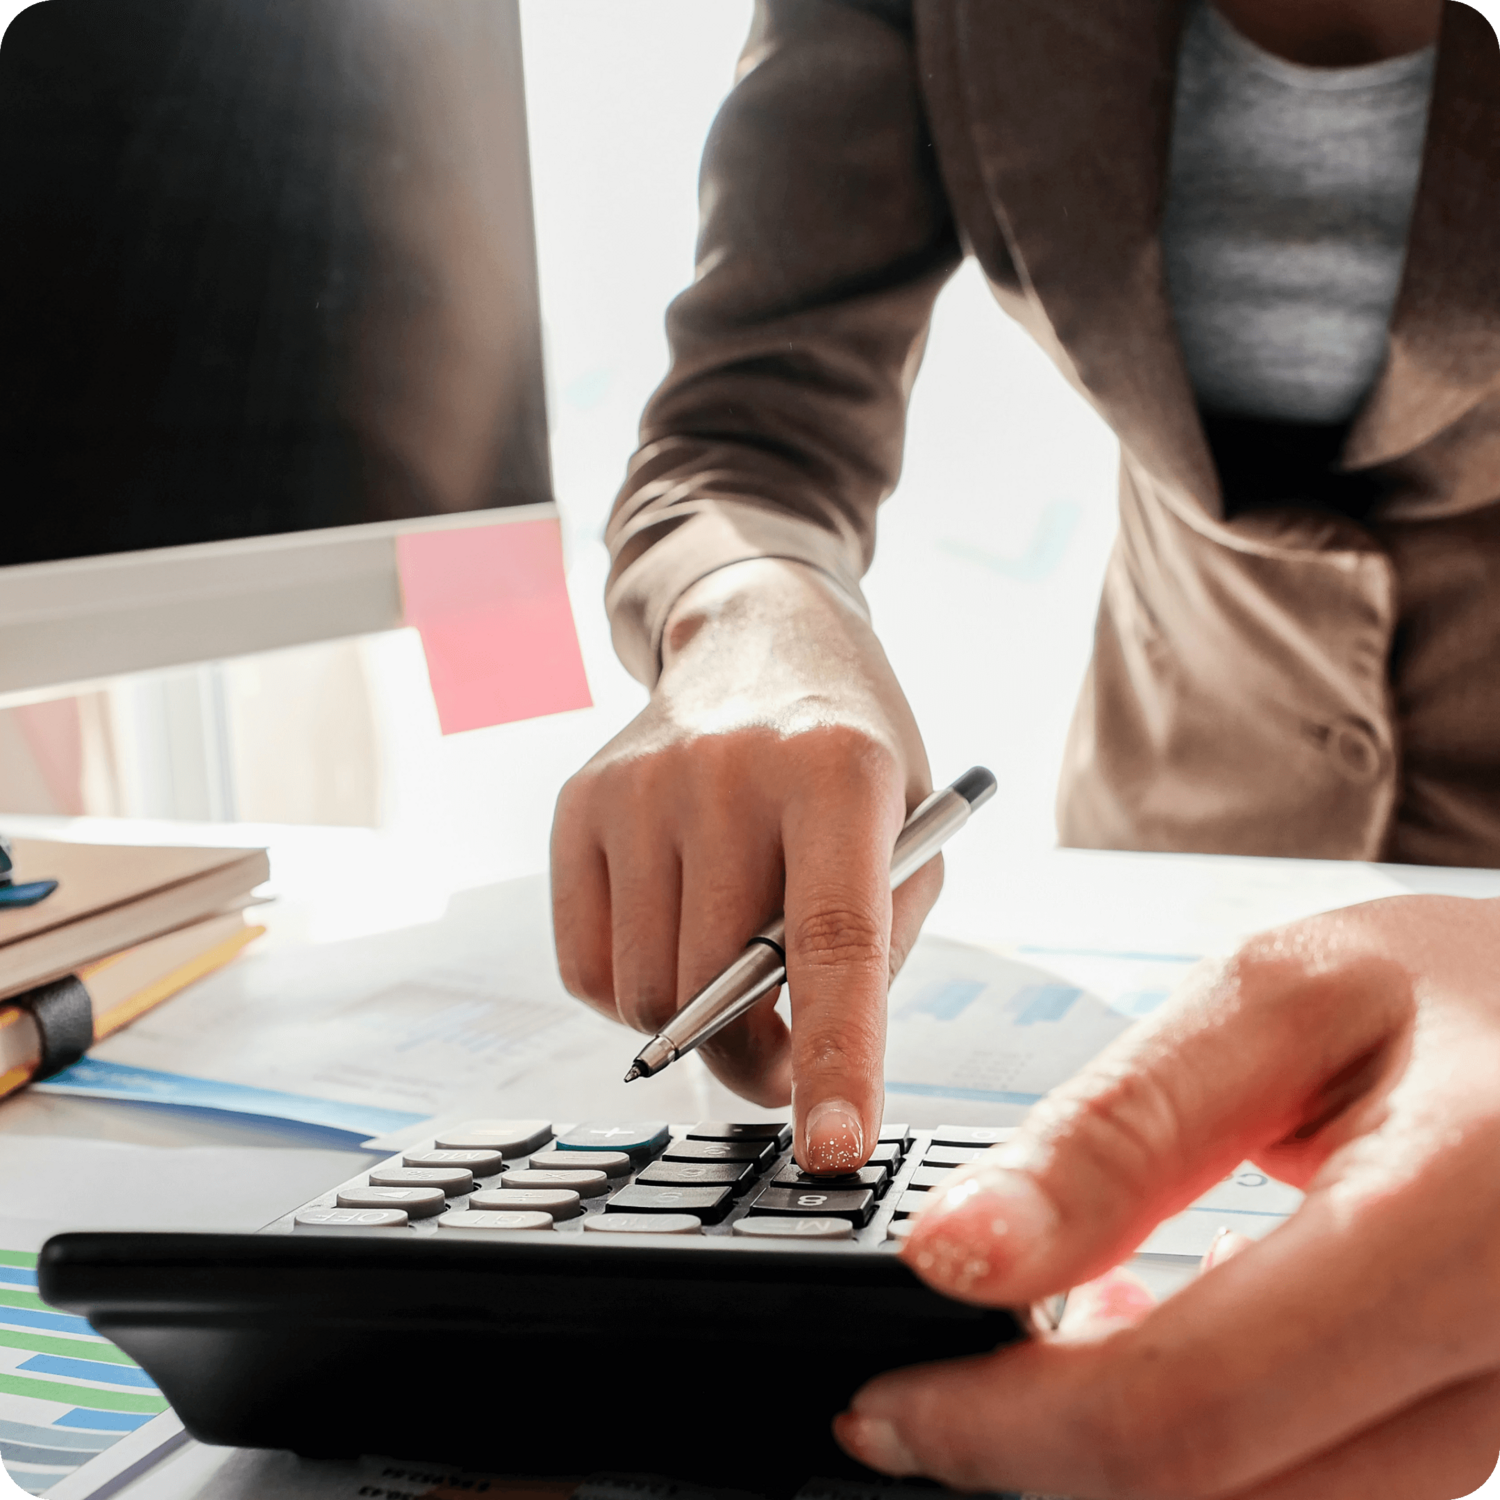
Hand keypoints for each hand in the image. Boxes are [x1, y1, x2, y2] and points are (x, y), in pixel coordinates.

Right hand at [551, 558, 938, 1171]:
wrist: (759, 643)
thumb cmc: (850, 759)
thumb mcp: (910, 840)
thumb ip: (870, 950)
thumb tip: (792, 1063)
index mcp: (838, 774)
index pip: (832, 940)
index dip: (835, 1056)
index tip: (834, 1148)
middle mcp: (726, 772)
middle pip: (716, 988)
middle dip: (755, 1058)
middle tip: (783, 1057)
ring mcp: (638, 787)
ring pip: (645, 993)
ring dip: (694, 1025)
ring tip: (732, 975)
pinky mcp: (578, 806)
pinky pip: (585, 970)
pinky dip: (631, 994)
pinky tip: (673, 938)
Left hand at [836, 894, 1499, 1497]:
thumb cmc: (1469, 995)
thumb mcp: (1282, 1004)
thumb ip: (1119, 1136)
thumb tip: (956, 1253)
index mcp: (1472, 1219)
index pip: (1195, 1404)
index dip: (1003, 1428)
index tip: (886, 1404)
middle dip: (1045, 1464)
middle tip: (942, 1392)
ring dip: (1137, 1471)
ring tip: (1066, 1349)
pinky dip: (1233, 1467)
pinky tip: (1183, 1364)